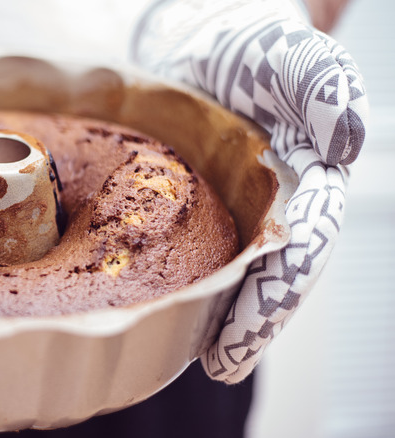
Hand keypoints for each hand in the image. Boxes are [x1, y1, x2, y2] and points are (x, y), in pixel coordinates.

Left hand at [131, 0, 367, 382]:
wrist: (201, 40)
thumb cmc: (253, 48)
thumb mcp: (292, 58)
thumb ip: (324, 88)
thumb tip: (346, 142)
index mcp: (302, 185)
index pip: (296, 253)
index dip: (274, 301)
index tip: (246, 343)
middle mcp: (269, 206)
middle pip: (264, 274)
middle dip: (247, 322)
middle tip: (220, 363)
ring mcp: (229, 207)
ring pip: (228, 268)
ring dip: (213, 312)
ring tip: (191, 352)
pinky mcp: (186, 201)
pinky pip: (183, 243)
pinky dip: (175, 275)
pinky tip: (154, 301)